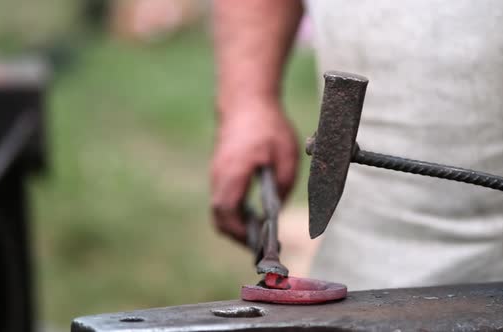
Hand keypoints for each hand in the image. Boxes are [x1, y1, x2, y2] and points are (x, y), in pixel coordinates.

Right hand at [211, 100, 298, 243]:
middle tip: (259, 245)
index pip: (227, 210)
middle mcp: (220, 175)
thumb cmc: (268, 126)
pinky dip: (233, 213)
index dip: (240, 232)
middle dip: (237, 235)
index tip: (257, 244)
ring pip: (219, 210)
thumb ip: (283, 186)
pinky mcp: (219, 172)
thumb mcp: (287, 155)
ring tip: (258, 234)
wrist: (246, 102)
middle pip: (219, 216)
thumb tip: (276, 212)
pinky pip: (222, 200)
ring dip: (235, 225)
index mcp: (234, 171)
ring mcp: (216, 174)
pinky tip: (252, 217)